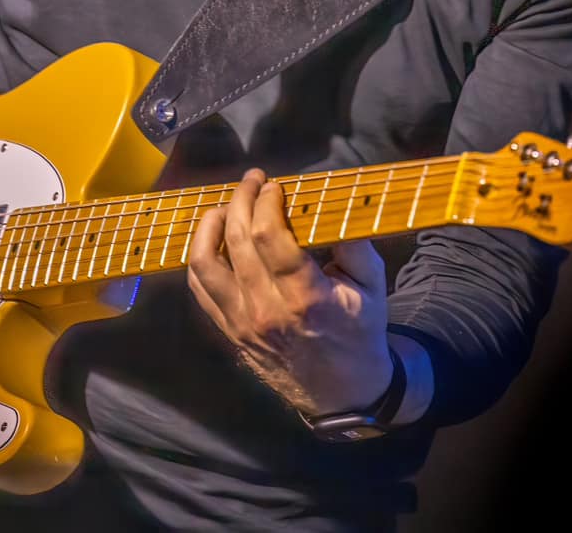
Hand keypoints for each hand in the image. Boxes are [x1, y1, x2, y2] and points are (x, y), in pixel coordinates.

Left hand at [185, 168, 393, 415]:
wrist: (341, 392)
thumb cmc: (360, 333)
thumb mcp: (372, 288)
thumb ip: (354, 244)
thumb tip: (329, 203)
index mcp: (306, 298)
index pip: (270, 237)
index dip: (267, 202)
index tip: (275, 185)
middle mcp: (266, 310)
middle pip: (236, 240)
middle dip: (241, 199)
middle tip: (253, 180)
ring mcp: (242, 322)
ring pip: (204, 264)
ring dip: (210, 226)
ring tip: (224, 206)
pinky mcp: (229, 331)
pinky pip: (199, 288)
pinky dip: (200, 256)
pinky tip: (215, 239)